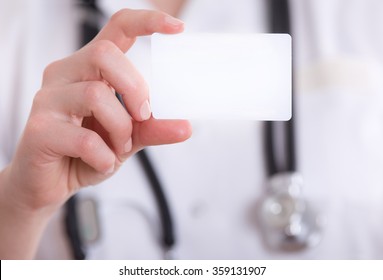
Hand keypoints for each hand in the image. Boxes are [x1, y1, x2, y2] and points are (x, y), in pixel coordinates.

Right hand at [2, 9, 191, 212]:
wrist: (49, 184)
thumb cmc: (85, 153)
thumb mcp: (127, 138)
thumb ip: (153, 128)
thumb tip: (186, 127)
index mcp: (89, 69)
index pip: (117, 28)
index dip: (147, 22)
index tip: (177, 28)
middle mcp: (65, 74)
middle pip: (105, 55)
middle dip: (135, 89)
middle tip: (142, 117)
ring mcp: (48, 99)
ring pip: (95, 95)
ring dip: (120, 129)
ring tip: (118, 148)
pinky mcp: (38, 129)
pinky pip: (85, 139)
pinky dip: (104, 157)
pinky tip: (101, 163)